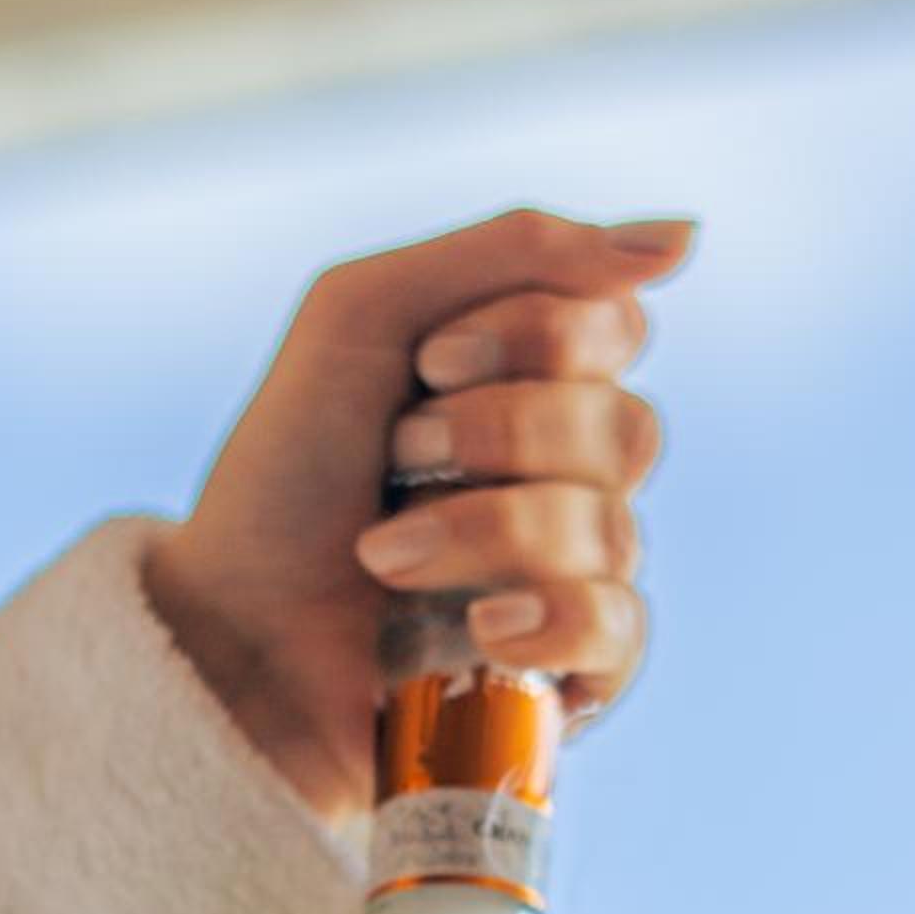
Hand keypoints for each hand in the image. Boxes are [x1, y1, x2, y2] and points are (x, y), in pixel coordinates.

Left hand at [142, 208, 693, 822]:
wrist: (231, 623)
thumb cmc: (284, 476)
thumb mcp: (365, 316)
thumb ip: (516, 253)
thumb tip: (683, 234)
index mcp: (536, 384)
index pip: (615, 329)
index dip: (536, 335)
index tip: (428, 363)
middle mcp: (572, 479)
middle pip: (627, 431)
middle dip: (500, 434)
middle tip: (396, 459)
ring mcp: (576, 581)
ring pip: (611, 533)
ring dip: (482, 532)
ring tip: (384, 557)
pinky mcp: (568, 679)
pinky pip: (619, 635)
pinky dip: (551, 622)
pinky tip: (480, 630)